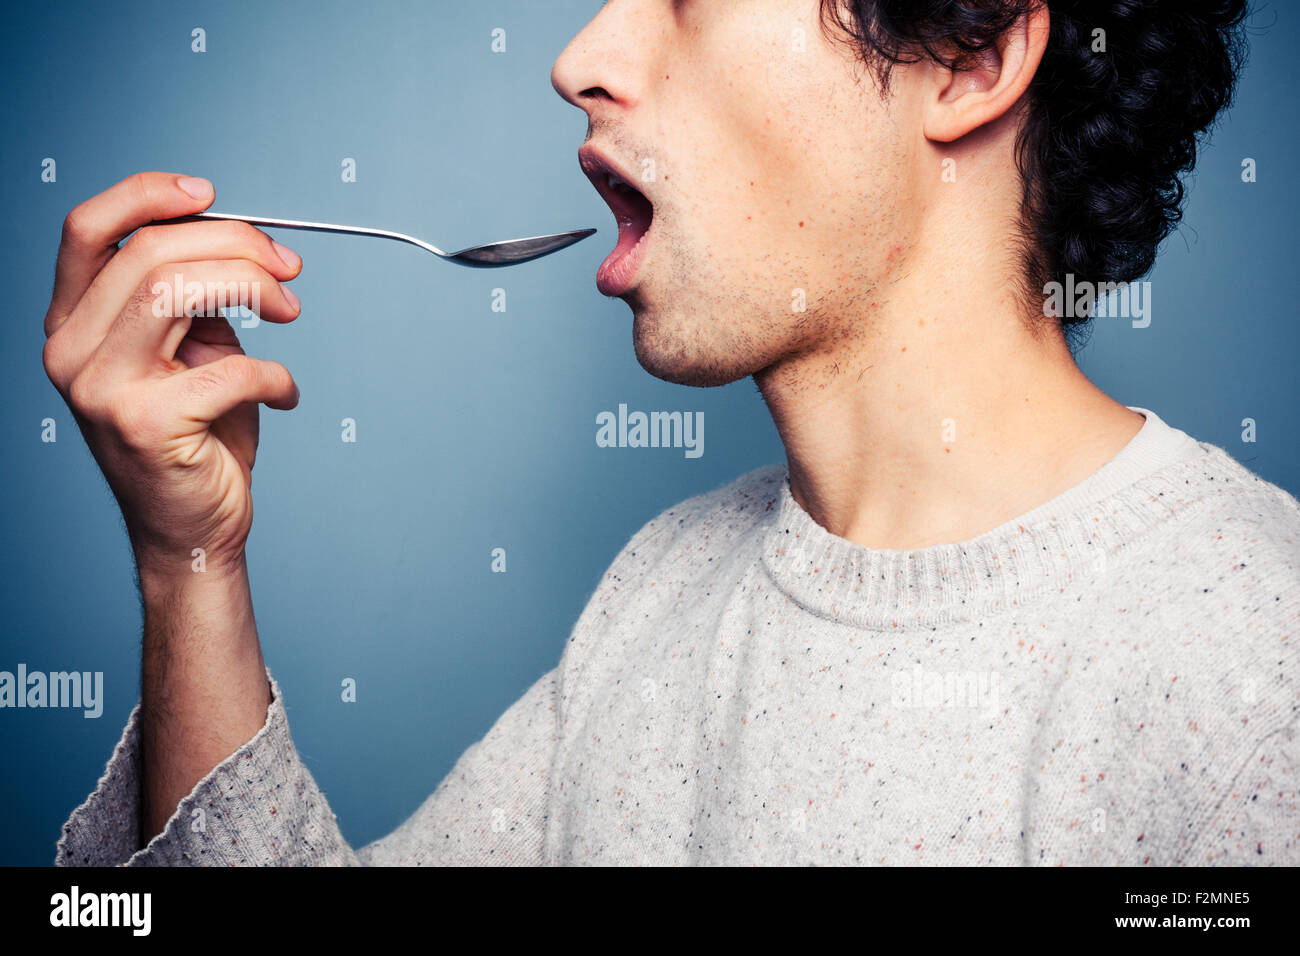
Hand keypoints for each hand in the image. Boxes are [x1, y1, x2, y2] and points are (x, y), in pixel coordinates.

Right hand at [41, 172, 302, 576]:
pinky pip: (229, 368)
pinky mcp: (145, 424)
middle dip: (237, 247)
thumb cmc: (195, 437)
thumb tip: (245, 244)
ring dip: (253, 288)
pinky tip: (285, 394)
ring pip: (178, 290)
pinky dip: (277, 375)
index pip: (88, 229)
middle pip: (151, 252)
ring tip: (288, 313)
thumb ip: (195, 298)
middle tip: (287, 269)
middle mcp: (70, 351)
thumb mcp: (189, 351)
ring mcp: (100, 388)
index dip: (149, 195)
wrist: (191, 528)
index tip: (211, 195)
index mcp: (73, 322)